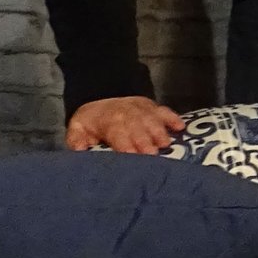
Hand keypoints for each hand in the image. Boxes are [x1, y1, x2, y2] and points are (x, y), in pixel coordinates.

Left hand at [66, 95, 184, 153]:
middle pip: (138, 128)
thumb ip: (77, 140)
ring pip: (153, 119)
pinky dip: (173, 118)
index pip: (119, 134)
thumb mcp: (76, 129)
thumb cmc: (90, 121)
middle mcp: (128, 113)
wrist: (100, 99)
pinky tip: (181, 127)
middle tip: (154, 155)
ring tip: (167, 144)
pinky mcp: (152, 106)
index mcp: (109, 121)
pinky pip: (165, 110)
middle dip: (146, 141)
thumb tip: (80, 150)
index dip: (126, 145)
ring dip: (160, 131)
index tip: (133, 157)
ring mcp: (142, 108)